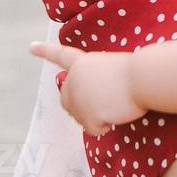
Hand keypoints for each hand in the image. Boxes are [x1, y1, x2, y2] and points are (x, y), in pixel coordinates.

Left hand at [30, 40, 145, 136]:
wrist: (145, 78)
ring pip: (80, 117)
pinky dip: (105, 126)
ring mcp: (78, 99)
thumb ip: (92, 79)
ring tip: (116, 102)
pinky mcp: (87, 116)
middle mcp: (74, 80)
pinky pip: (93, 129)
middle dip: (81, 105)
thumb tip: (85, 100)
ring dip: (98, 115)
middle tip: (106, 101)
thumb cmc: (137, 71)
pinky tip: (116, 114)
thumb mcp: (110, 68)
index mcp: (82, 63)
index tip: (32, 47)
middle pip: (66, 99)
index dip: (46, 51)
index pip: (61, 55)